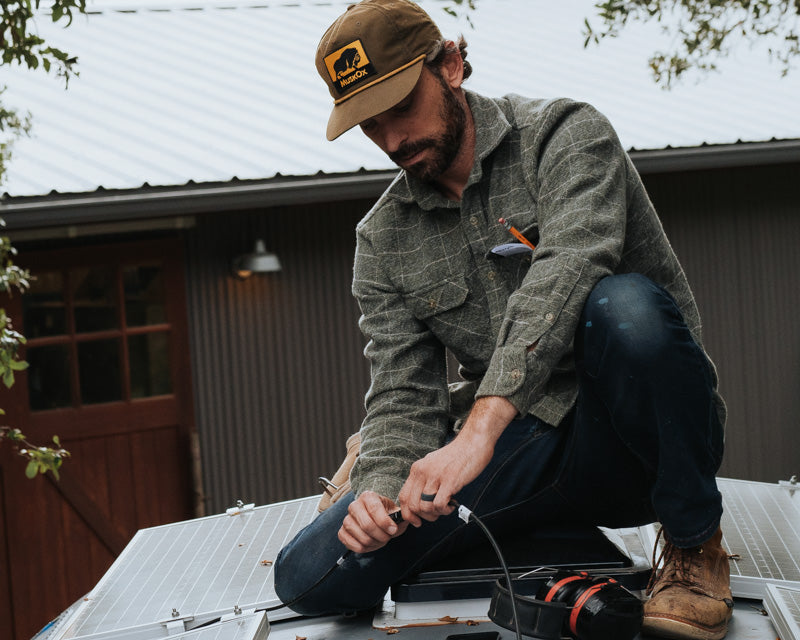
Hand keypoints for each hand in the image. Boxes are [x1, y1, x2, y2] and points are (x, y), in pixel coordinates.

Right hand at [338, 491, 408, 552]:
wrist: (377, 518)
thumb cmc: (387, 515)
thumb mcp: (396, 512)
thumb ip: (400, 517)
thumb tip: (400, 523)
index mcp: (368, 496)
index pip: (374, 509)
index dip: (385, 522)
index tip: (393, 529)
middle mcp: (354, 505)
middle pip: (366, 525)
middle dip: (381, 535)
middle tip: (388, 537)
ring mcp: (346, 519)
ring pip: (360, 536)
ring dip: (374, 543)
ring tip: (380, 540)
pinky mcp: (342, 532)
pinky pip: (351, 544)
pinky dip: (364, 548)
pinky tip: (371, 544)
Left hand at [398, 396, 517, 525]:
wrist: (473, 442)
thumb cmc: (456, 456)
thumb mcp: (433, 464)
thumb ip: (425, 479)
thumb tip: (420, 500)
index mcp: (417, 469)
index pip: (403, 497)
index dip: (408, 514)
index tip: (416, 521)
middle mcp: (422, 472)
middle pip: (412, 506)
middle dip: (424, 517)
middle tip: (436, 514)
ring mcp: (435, 476)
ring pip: (425, 508)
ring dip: (436, 514)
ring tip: (446, 507)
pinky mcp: (449, 480)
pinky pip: (439, 505)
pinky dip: (445, 510)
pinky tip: (452, 504)